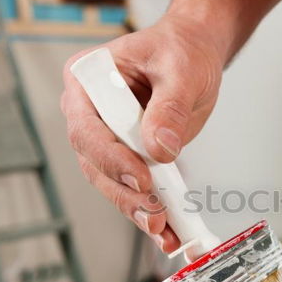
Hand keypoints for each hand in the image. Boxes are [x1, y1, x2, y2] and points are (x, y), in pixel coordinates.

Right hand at [61, 14, 223, 251]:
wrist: (194, 53)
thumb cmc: (181, 50)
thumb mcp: (181, 70)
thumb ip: (170, 108)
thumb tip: (159, 148)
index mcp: (87, 80)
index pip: (87, 127)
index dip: (111, 156)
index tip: (141, 176)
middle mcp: (89, 112)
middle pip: (95, 162)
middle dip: (125, 192)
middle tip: (155, 213)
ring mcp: (108, 137)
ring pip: (112, 182)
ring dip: (137, 209)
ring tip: (164, 231)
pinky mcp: (129, 155)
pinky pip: (133, 187)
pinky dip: (150, 209)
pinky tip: (168, 231)